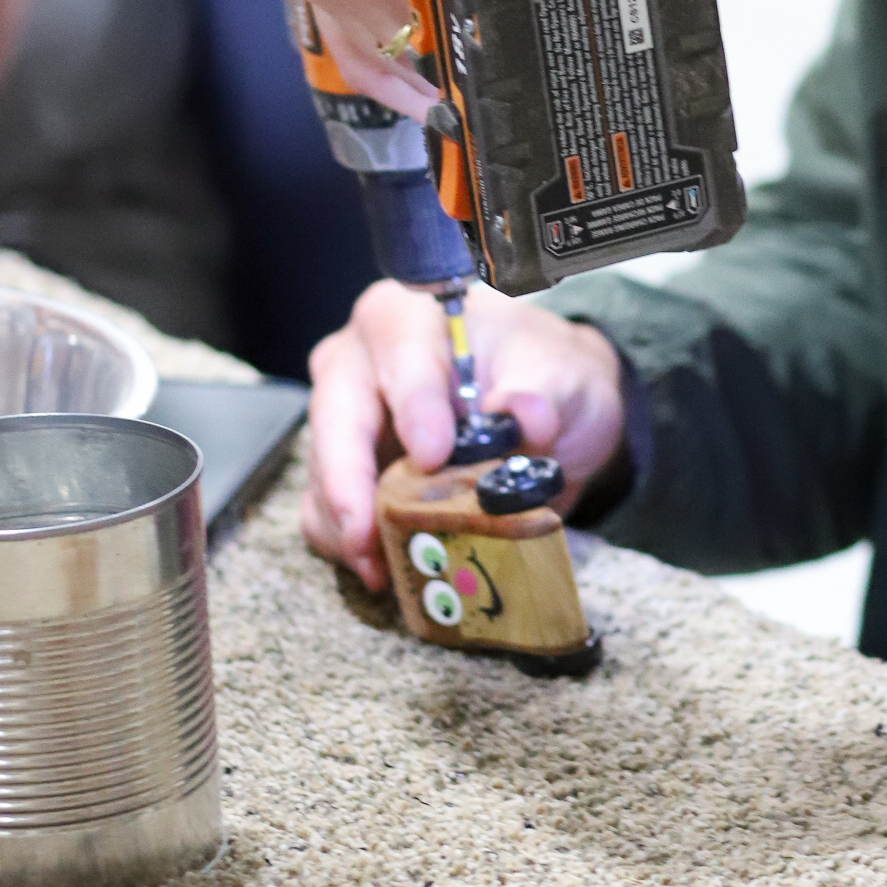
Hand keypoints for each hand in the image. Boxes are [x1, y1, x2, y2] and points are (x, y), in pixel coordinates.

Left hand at [280, 0, 547, 113]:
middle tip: (471, 115)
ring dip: (447, 61)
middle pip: (372, 60)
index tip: (441, 108)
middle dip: (426, 87)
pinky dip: (458, 38)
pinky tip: (490, 39)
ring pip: (399, 48)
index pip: (351, 45)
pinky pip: (421, 24)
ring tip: (492, 73)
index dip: (401, 83)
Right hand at [303, 278, 627, 589]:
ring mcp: (345, 418)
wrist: (548, 406)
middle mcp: (363, 361)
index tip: (434, 455)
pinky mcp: (343, 472)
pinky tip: (383, 568)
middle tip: (368, 531)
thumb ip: (545, 392)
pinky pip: (324, 510)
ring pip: (323, 470)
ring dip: (348, 524)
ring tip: (385, 566)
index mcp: (414, 318)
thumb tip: (529, 415)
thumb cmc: (544, 375)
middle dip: (348, 478)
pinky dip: (348, 544)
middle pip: (337, 415)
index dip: (416, 406)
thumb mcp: (563, 376)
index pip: (403, 358)